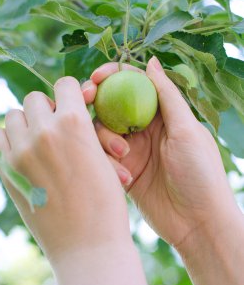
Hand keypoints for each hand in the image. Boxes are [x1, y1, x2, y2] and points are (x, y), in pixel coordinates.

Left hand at [0, 76, 130, 264]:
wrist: (88, 243)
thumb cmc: (105, 201)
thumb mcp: (102, 155)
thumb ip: (80, 130)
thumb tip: (64, 113)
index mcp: (74, 122)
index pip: (65, 84)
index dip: (70, 93)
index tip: (71, 105)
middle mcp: (44, 130)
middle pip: (35, 98)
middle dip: (47, 108)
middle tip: (55, 126)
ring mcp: (21, 150)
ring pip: (14, 114)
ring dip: (26, 122)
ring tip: (38, 139)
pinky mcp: (6, 170)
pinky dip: (9, 139)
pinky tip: (23, 152)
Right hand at [82, 57, 239, 248]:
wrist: (197, 223)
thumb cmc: (200, 173)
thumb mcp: (186, 129)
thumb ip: (167, 95)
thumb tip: (151, 60)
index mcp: (162, 113)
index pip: (132, 84)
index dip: (112, 75)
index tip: (94, 78)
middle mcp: (143, 127)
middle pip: (111, 104)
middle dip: (94, 99)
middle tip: (84, 100)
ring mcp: (131, 149)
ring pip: (102, 130)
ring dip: (104, 137)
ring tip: (122, 154)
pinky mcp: (122, 170)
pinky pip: (102, 156)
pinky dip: (105, 161)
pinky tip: (122, 176)